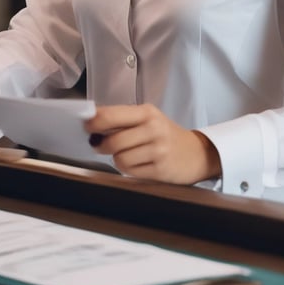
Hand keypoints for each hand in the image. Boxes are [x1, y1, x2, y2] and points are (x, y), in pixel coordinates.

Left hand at [85, 104, 220, 184]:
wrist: (197, 154)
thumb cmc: (164, 135)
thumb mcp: (147, 119)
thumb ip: (120, 118)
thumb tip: (90, 121)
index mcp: (146, 112)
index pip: (110, 115)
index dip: (93, 122)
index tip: (86, 127)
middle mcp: (153, 129)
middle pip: (112, 141)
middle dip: (101, 145)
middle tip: (101, 145)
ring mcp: (158, 150)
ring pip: (119, 158)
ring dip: (117, 159)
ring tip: (127, 154)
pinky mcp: (161, 169)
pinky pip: (130, 171)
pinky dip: (128, 169)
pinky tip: (138, 163)